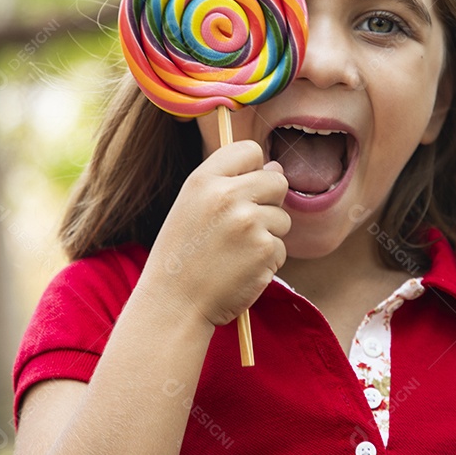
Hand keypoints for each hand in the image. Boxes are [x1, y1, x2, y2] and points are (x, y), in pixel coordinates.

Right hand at [143, 140, 289, 326]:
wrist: (173, 304)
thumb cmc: (182, 256)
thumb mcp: (191, 207)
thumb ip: (230, 184)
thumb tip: (276, 169)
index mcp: (204, 180)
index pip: (250, 150)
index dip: (254, 168)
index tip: (245, 186)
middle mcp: (228, 196)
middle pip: (277, 181)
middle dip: (269, 202)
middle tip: (243, 227)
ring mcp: (250, 222)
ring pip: (282, 219)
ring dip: (268, 235)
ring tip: (235, 253)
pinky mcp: (265, 250)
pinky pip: (281, 248)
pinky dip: (267, 261)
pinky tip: (241, 270)